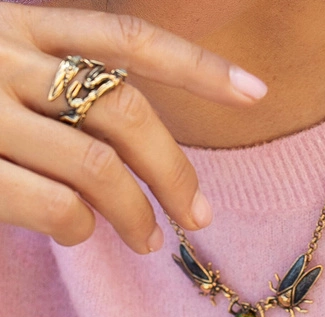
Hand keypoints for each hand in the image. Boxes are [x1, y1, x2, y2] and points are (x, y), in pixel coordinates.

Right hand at [0, 3, 266, 252]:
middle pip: (125, 111)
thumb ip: (62, 92)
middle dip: (176, 171)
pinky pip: (53, 205)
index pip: (128, 37)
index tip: (256, 93)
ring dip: (135, 213)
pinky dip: (79, 228)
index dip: (199, 66)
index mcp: (21, 26)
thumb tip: (136, 155)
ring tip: (150, 240)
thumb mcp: (5, 74)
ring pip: (95, 167)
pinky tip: (79, 235)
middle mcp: (0, 55)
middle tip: (199, 218)